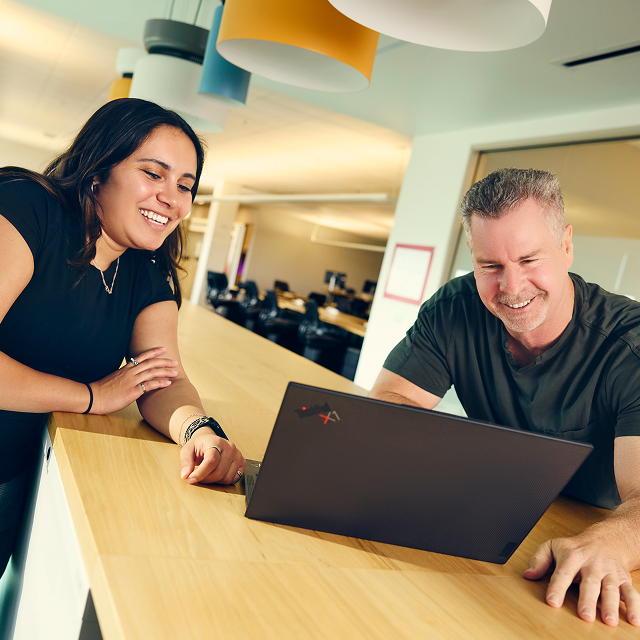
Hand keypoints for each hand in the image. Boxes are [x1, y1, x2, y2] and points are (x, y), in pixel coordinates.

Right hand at [89, 347, 177, 413]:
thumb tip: (132, 379)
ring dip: (165, 371)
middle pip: (150, 363)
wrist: (92, 397)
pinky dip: (160, 383)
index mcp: (125, 369)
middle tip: (175, 362)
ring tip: (175, 372)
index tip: (163, 348)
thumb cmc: (102, 390)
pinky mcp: (132, 391)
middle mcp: (130, 373)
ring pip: (152, 372)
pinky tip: (168, 383)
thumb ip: (124, 377)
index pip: (142, 356)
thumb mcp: (114, 379)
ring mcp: (131, 381)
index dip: (154, 352)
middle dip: (164, 361)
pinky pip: (149, 385)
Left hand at [180, 428, 245, 484]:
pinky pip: (234, 479)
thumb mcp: (187, 450)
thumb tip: (185, 475)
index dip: (200, 473)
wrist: (209, 441)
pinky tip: (217, 474)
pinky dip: (224, 480)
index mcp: (216, 442)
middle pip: (219, 472)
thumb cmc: (199, 445)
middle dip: (206, 479)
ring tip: (208, 474)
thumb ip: (185, 462)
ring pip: (227, 478)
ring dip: (215, 481)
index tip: (191, 479)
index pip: (211, 461)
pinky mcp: (242, 461)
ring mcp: (237, 454)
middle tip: (197, 477)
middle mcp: (230, 447)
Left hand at [525, 534, 639, 624]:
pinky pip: (631, 593)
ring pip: (611, 589)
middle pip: (590, 583)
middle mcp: (592, 564)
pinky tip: (635, 621)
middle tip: (584, 616)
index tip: (552, 601)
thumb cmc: (575, 547)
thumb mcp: (552, 546)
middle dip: (588, 600)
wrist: (605, 540)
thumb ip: (539, 559)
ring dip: (611, 605)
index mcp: (572, 556)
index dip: (557, 588)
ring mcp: (609, 572)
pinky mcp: (624, 579)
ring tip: (608, 621)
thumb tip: (528, 575)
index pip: (562, 573)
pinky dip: (635, 607)